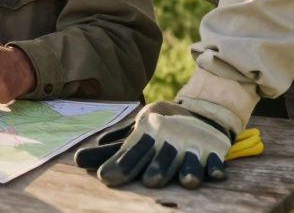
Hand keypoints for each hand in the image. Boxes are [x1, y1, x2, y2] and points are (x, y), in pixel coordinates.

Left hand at [75, 101, 234, 189]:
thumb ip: (112, 149)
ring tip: (186, 181)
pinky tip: (215, 175)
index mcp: (149, 132)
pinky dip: (215, 166)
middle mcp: (170, 138)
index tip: (105, 177)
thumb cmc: (162, 128)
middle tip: (150, 180)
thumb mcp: (137, 132)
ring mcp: (193, 145)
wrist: (201, 112)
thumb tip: (77, 159)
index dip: (121, 163)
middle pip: (163, 155)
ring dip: (189, 168)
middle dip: (157, 166)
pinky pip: (216, 160)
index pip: (134, 149)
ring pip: (190, 159)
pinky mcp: (213, 150)